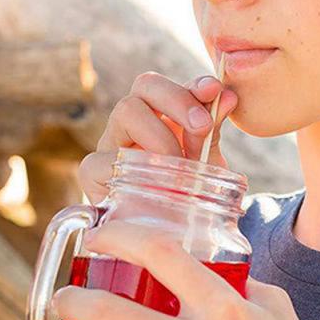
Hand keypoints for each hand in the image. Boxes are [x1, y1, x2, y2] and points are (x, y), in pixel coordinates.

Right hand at [78, 71, 238, 204]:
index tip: (214, 89)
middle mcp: (134, 123)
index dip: (191, 84)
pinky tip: (155, 184)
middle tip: (202, 126)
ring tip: (182, 167)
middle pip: (145, 86)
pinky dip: (132, 168)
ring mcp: (111, 144)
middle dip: (178, 100)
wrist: (167, 236)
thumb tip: (227, 96)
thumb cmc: (187, 195)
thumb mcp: (206, 162)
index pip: (174, 85)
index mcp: (162, 115)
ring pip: (126, 111)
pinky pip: (102, 158)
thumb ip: (212, 131)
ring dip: (162, 135)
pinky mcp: (92, 174)